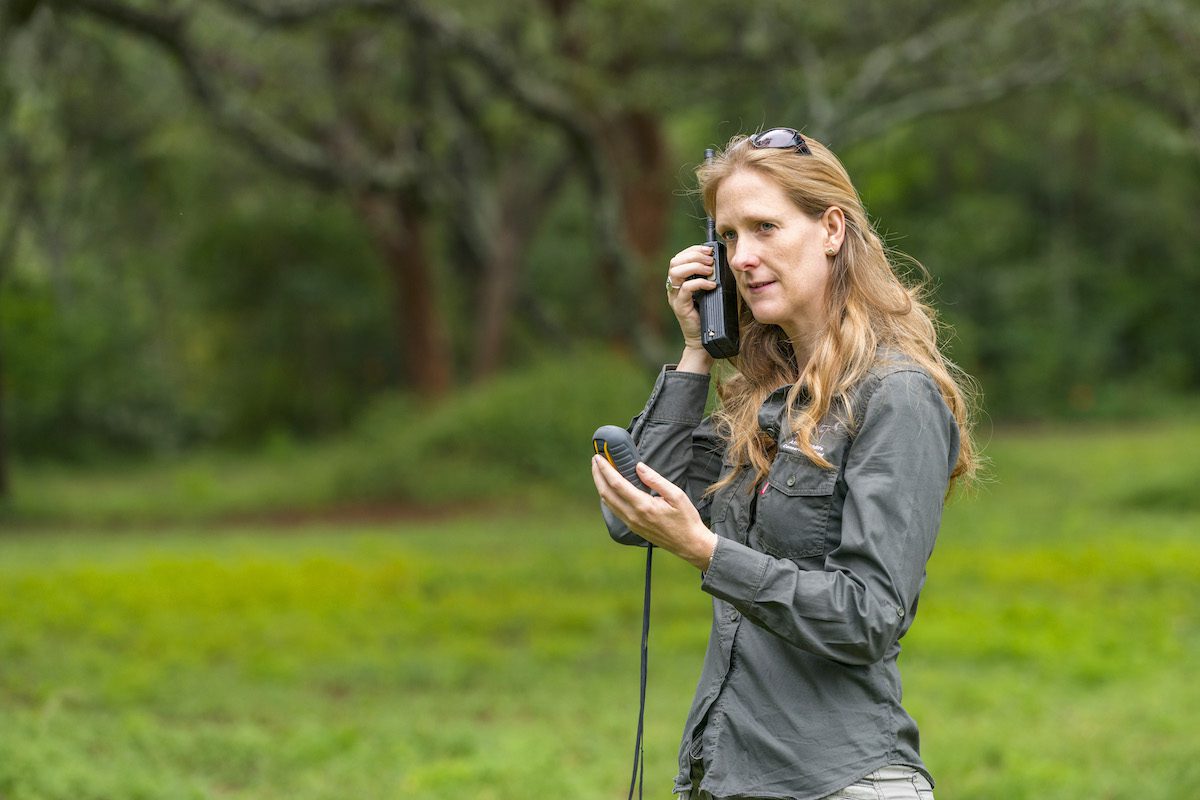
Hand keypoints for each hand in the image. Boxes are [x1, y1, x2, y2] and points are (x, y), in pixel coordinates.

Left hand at [591, 455, 717, 570]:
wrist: (689, 543)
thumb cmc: (685, 519)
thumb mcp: (676, 495)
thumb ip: (655, 479)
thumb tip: (638, 466)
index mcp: (643, 506)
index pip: (616, 484)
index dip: (605, 469)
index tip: (598, 457)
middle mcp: (633, 516)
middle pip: (606, 493)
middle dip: (598, 475)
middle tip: (596, 460)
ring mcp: (631, 523)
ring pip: (607, 502)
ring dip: (601, 485)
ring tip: (600, 471)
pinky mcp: (632, 527)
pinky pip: (614, 509)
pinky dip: (608, 496)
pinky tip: (610, 487)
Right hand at [666, 244, 717, 352]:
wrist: (704, 339)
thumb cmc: (710, 313)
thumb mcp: (712, 290)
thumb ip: (714, 276)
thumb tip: (724, 261)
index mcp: (680, 280)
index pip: (679, 258)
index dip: (693, 250)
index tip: (709, 250)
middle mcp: (674, 287)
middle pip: (675, 262)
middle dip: (694, 256)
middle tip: (710, 260)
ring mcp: (675, 297)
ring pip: (675, 273)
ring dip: (694, 267)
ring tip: (710, 271)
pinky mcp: (680, 307)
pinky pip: (685, 289)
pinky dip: (699, 283)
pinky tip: (712, 285)